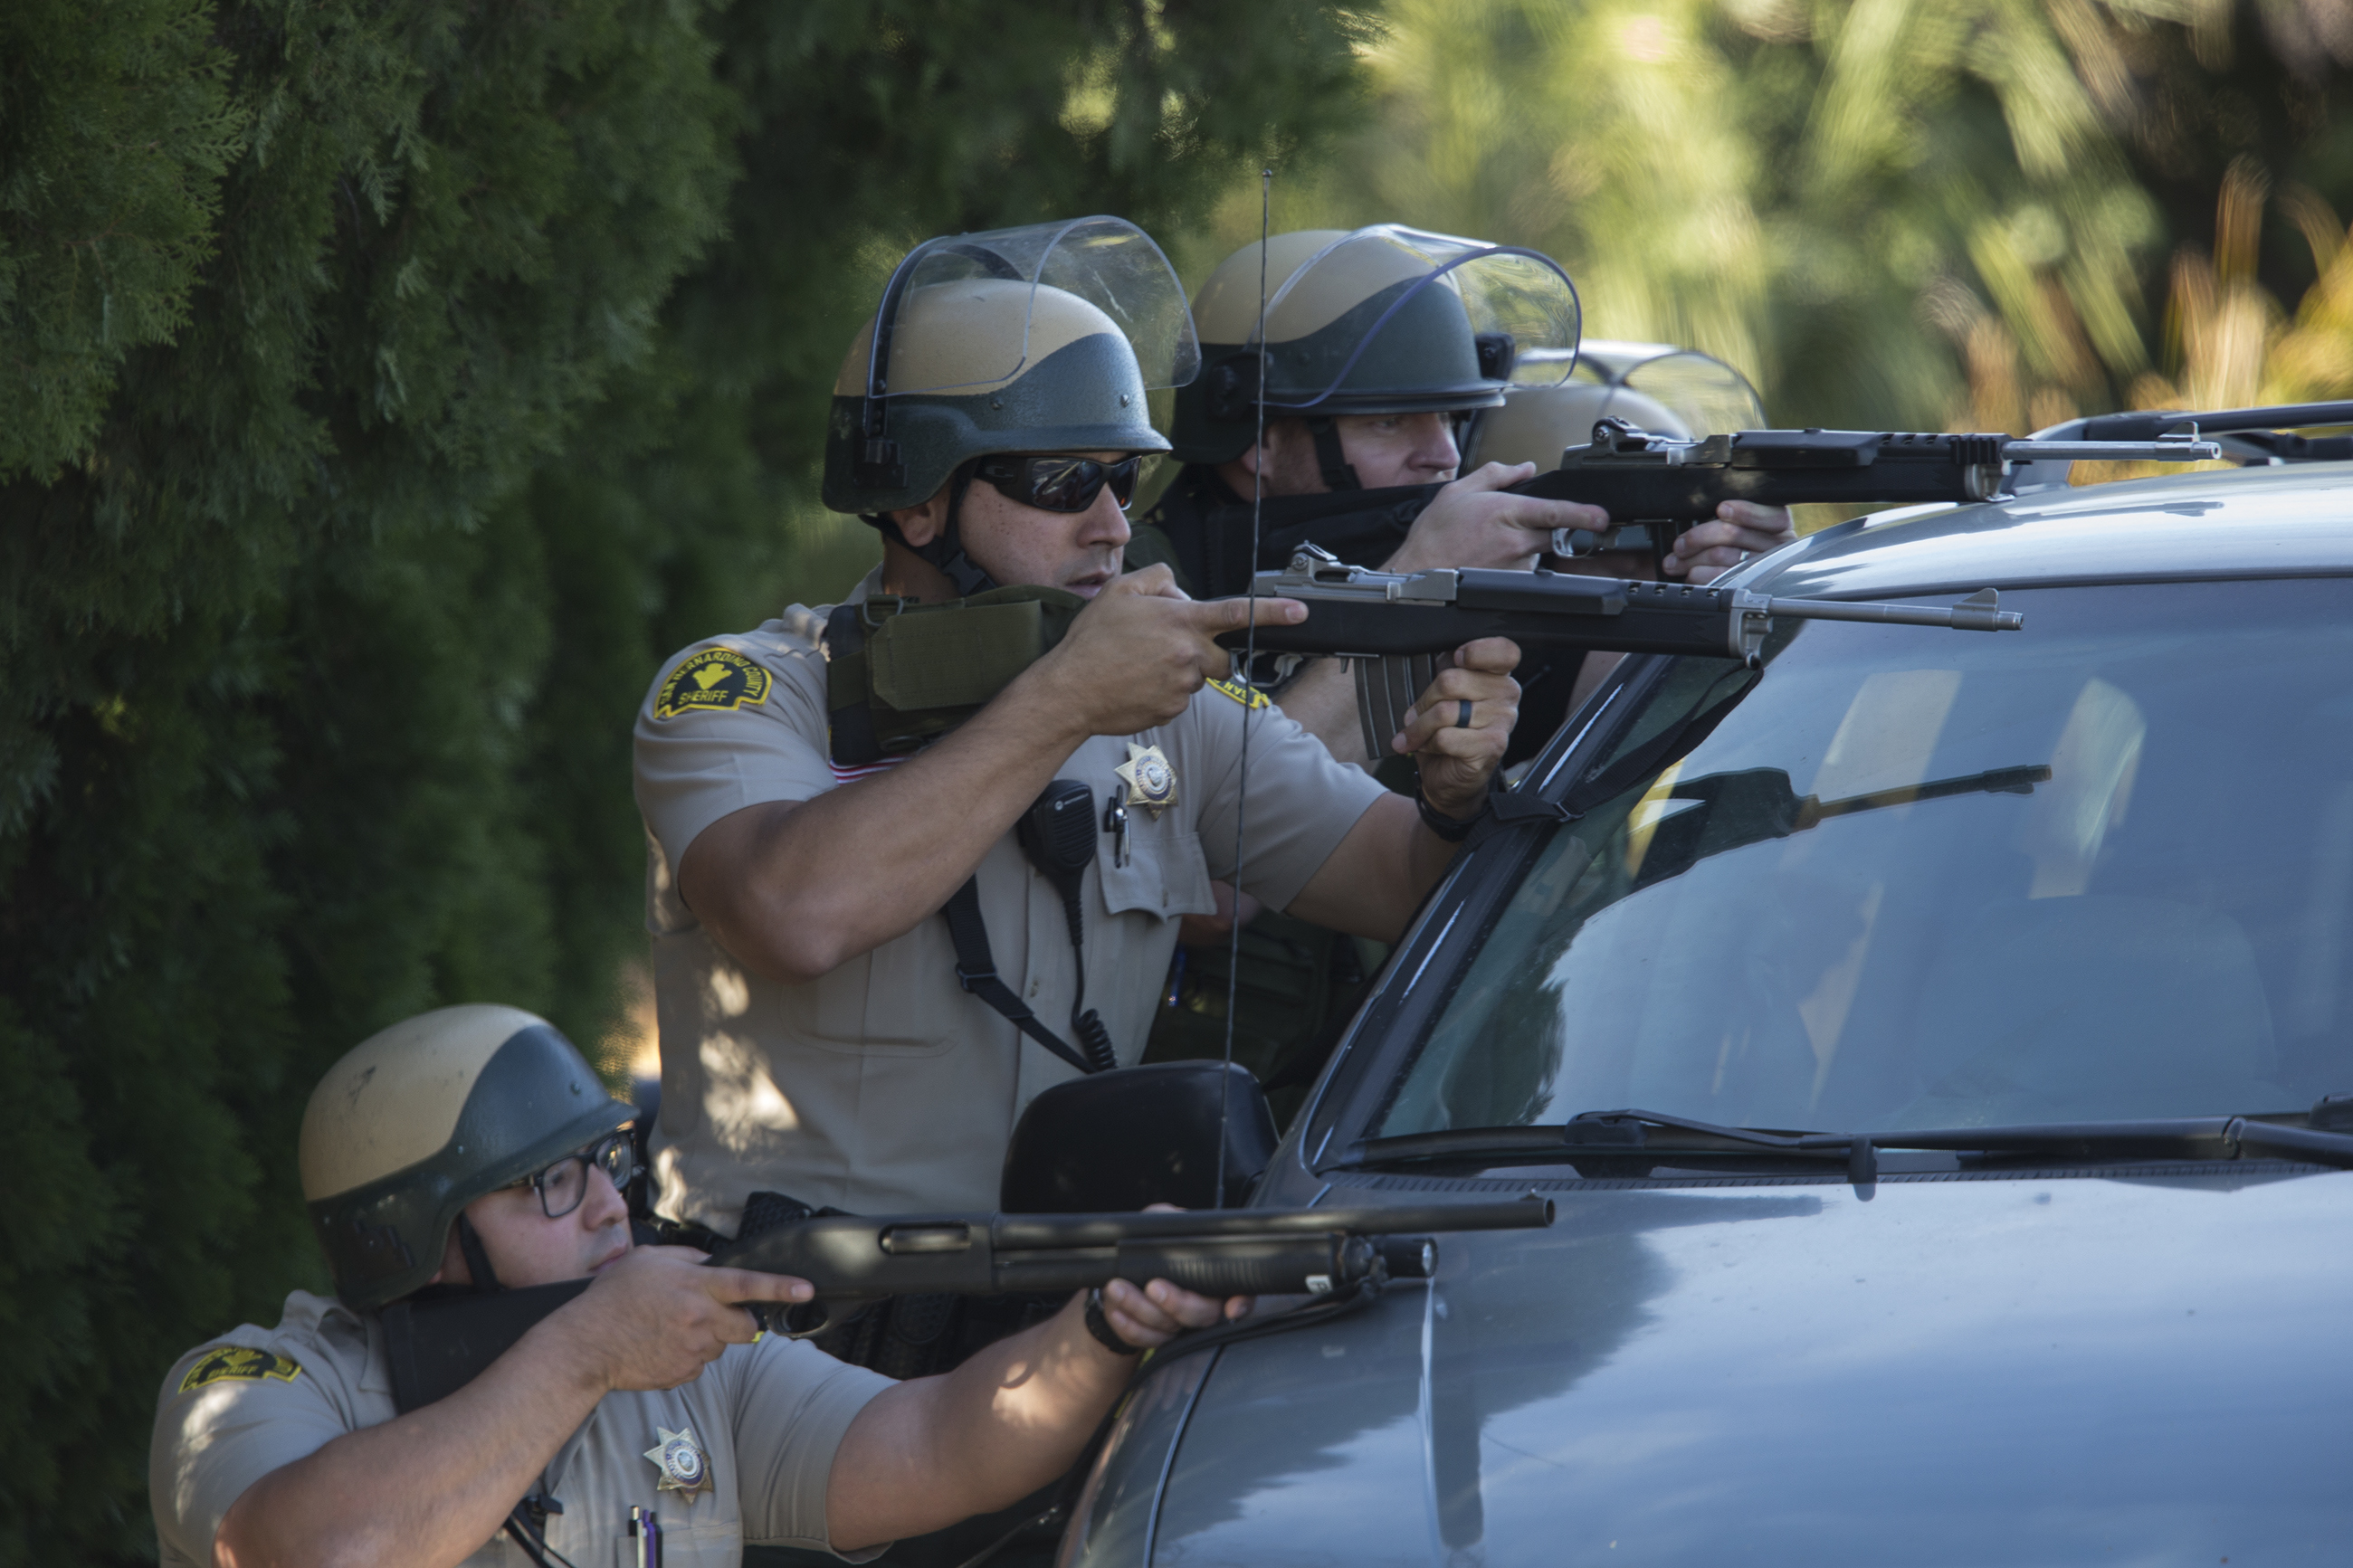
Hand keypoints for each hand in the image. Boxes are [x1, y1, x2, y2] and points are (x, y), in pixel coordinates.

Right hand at [551, 1246, 811, 1392]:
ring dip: (708, 1337)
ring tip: (671, 1328)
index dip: (782, 1287)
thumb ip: (686, 1258)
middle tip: (711, 1315)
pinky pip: (699, 1364)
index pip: (749, 1285)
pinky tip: (661, 1346)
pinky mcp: (683, 1373)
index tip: (806, 1289)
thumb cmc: (612, 1298)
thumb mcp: (648, 1260)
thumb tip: (710, 1263)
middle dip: (739, 1322)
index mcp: (695, 1286)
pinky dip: (688, 1356)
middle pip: (747, 1327)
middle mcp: (700, 1318)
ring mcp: (693, 1349)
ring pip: (721, 1346)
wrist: (585, 1344)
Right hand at [1023, 565, 1302, 737]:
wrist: (1069, 690)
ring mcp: (1182, 687)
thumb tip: (1179, 590)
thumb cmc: (1091, 641)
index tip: (1300, 612)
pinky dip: (1165, 690)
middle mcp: (1189, 655)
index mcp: (1182, 622)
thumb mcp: (1119, 590)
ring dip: (1181, 669)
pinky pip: (1181, 699)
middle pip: (1222, 655)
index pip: (1238, 613)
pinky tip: (1138, 683)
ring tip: (1142, 664)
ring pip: (1198, 677)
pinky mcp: (1172, 711)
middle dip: (1206, 650)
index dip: (1274, 612)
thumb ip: (1157, 578)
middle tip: (1170, 645)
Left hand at [1094, 1203, 1250, 1349]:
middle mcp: (1203, 1303)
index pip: (1241, 1291)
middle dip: (1177, 1303)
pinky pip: (1147, 1339)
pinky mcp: (1158, 1337)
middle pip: (1204, 1314)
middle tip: (1153, 1286)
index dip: (1242, 1302)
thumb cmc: (1151, 1244)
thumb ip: (1173, 1220)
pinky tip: (1116, 1311)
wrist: (1123, 1273)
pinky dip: (1129, 1326)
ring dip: (1140, 1309)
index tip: (1232, 1308)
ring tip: (1117, 1288)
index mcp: (1213, 1274)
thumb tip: (1176, 1222)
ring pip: (1170, 1328)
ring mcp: (1181, 1323)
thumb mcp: (1162, 1222)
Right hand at [1384, 462, 1608, 573]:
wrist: (1417, 575)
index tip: (1602, 517)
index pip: (1556, 512)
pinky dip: (1514, 561)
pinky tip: (1490, 559)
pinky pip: (1524, 569)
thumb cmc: (1434, 537)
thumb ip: (1496, 475)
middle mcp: (1515, 542)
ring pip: (1539, 551)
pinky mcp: (1511, 584)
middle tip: (1527, 528)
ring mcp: (1515, 566)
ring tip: (1493, 544)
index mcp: (1506, 513)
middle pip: (1556, 533)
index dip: (1584, 514)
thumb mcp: (1458, 491)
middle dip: (1554, 528)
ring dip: (1527, 545)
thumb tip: (1523, 468)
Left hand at [1392, 637, 1520, 818]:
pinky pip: (1446, 737)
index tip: (1457, 659)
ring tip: (1415, 734)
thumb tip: (1440, 656)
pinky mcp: (1492, 746)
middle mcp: (1507, 695)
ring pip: (1445, 711)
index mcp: (1497, 676)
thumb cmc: (1446, 732)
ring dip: (1420, 726)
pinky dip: (1428, 743)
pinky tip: (1430, 747)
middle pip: (1451, 680)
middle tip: (1416, 715)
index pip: (1504, 651)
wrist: (1448, 778)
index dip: (1477, 650)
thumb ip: (1448, 671)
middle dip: (1425, 701)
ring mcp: (1503, 721)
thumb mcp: (1444, 696)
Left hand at [1661, 501, 1795, 582]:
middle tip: (1680, 544)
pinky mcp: (1748, 586)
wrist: (1750, 579)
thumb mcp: (1743, 524)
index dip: (1746, 512)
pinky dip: (1699, 574)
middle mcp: (1776, 548)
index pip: (1772, 517)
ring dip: (1691, 558)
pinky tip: (1692, 573)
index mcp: (1778, 527)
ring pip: (1721, 555)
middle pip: (1735, 534)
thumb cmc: (1741, 544)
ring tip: (1676, 561)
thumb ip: (1729, 518)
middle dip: (1699, 537)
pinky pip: (1720, 578)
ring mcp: (1763, 568)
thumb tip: (1699, 526)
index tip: (1722, 509)